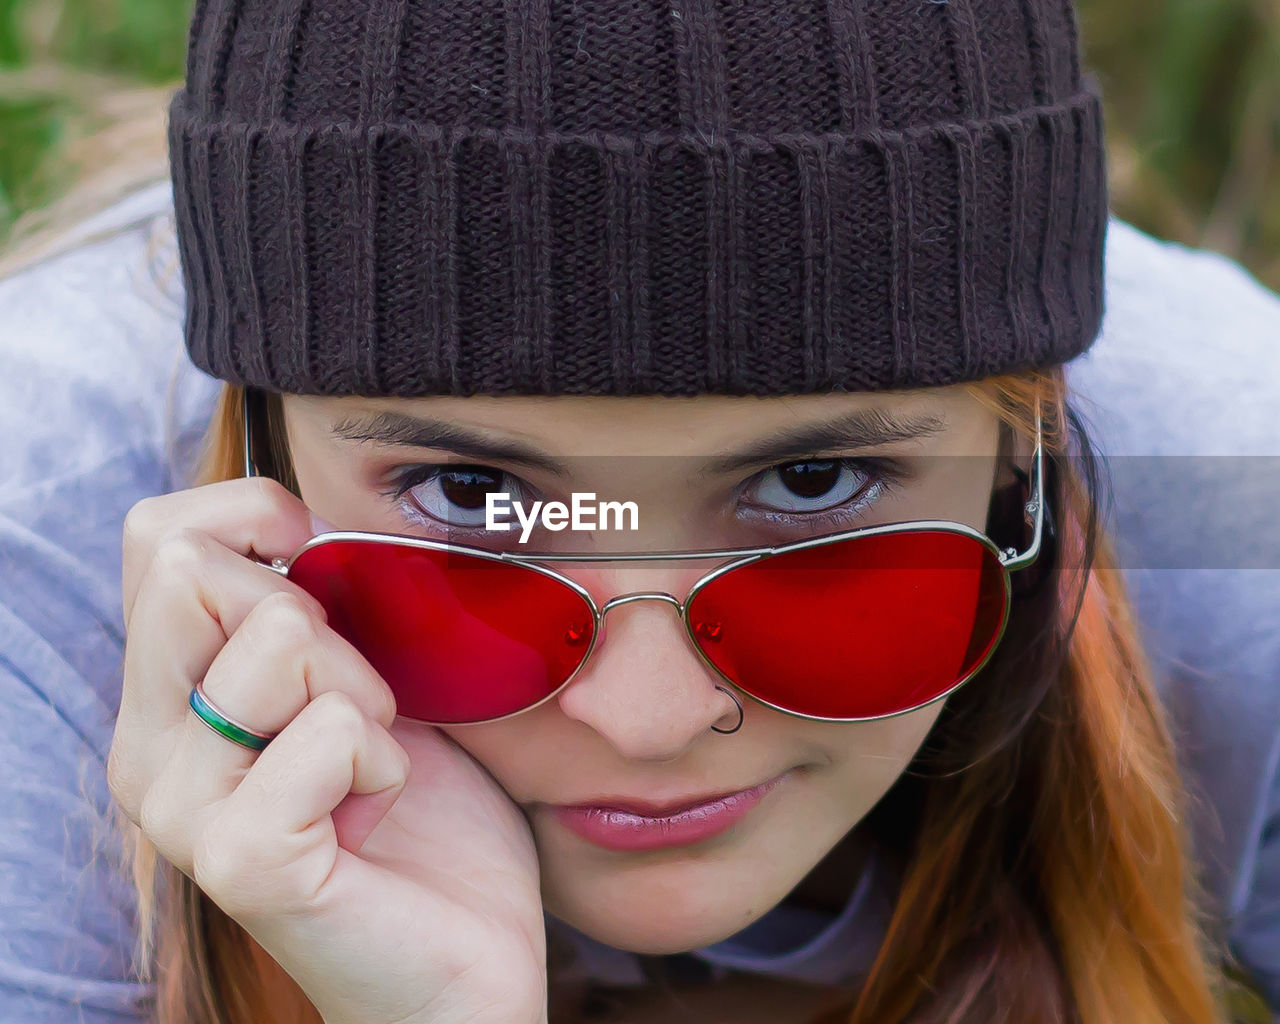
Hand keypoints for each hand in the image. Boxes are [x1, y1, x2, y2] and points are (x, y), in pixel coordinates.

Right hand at [108, 477, 548, 1023]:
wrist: (460, 961)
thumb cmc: (418, 819)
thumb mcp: (362, 684)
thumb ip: (315, 613)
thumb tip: (309, 526)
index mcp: (168, 700)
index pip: (158, 538)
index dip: (253, 514)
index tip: (322, 564)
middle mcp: (150, 752)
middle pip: (194, 570)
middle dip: (315, 610)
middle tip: (356, 699)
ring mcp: (184, 811)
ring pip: (278, 637)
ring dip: (365, 688)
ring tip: (370, 763)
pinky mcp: (245, 861)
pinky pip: (330, 729)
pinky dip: (385, 756)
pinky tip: (378, 808)